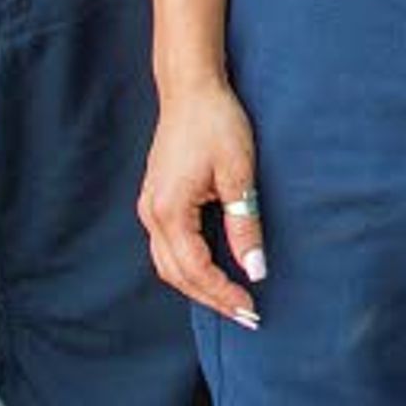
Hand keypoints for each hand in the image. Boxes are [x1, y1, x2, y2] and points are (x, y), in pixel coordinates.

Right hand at [137, 81, 264, 327]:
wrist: (190, 90)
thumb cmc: (217, 124)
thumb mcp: (239, 176)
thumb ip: (245, 226)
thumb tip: (256, 269)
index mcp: (170, 211)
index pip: (196, 269)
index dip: (223, 293)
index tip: (251, 309)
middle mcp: (152, 214)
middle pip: (177, 274)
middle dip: (211, 298)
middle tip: (246, 316)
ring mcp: (150, 207)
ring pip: (168, 264)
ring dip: (198, 286)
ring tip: (231, 301)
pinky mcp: (155, 200)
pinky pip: (167, 247)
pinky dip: (188, 266)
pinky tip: (212, 271)